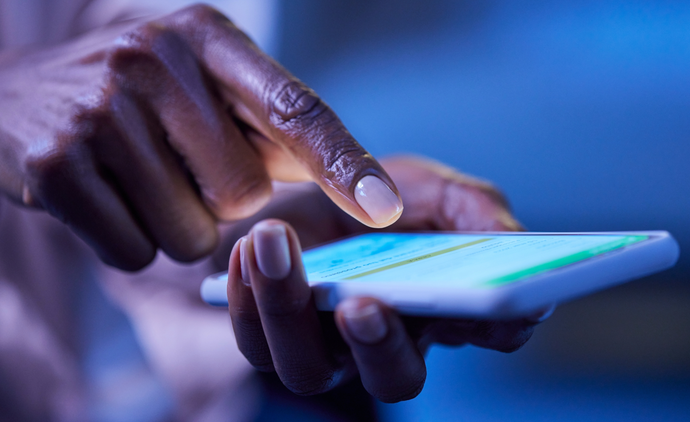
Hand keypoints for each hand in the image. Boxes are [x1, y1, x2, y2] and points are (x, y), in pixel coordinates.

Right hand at [0, 4, 400, 269]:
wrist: (19, 92)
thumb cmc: (139, 96)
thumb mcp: (205, 82)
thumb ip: (274, 126)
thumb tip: (358, 188)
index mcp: (207, 36)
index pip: (294, 106)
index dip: (344, 161)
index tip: (385, 208)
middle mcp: (153, 59)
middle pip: (246, 194)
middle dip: (223, 199)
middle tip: (179, 163)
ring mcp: (98, 109)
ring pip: (193, 233)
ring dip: (178, 224)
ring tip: (139, 177)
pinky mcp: (53, 164)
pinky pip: (135, 252)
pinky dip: (131, 240)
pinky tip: (105, 196)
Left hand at [226, 156, 552, 401]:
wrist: (293, 187)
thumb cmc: (367, 194)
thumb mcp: (424, 184)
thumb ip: (470, 206)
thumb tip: (510, 237)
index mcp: (438, 305)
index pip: (487, 333)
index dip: (500, 325)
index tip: (500, 301)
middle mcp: (384, 340)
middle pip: (393, 378)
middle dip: (381, 348)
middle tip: (364, 306)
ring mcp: (322, 346)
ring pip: (308, 369)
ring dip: (289, 310)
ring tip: (274, 241)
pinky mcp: (266, 335)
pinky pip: (254, 341)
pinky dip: (249, 295)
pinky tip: (249, 247)